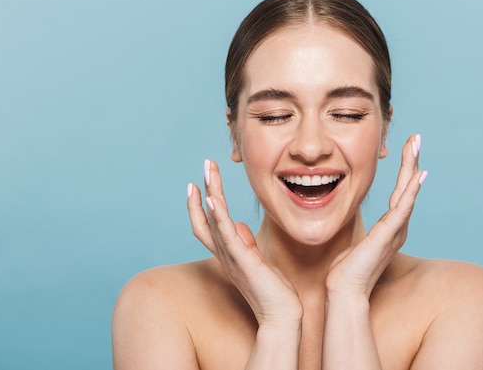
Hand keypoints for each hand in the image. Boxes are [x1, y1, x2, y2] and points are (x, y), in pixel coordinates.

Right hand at [187, 159, 302, 326]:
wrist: (282, 317)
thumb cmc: (274, 291)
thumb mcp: (259, 262)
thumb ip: (247, 244)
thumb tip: (240, 227)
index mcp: (228, 254)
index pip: (207, 225)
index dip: (200, 204)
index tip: (199, 183)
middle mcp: (224, 255)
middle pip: (204, 218)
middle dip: (203, 190)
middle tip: (205, 164)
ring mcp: (231, 258)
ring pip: (213, 221)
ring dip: (209, 193)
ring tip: (207, 171)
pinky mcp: (242, 262)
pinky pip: (226, 236)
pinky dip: (218, 217)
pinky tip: (213, 199)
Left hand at [325, 134, 426, 297]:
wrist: (344, 291)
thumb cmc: (345, 271)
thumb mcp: (354, 241)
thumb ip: (359, 228)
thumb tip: (347, 214)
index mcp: (389, 228)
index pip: (398, 193)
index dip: (403, 171)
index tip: (404, 150)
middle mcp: (397, 228)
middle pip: (407, 188)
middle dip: (411, 162)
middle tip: (415, 138)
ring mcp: (395, 231)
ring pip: (408, 192)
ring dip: (412, 167)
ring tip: (415, 145)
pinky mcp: (389, 235)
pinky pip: (403, 208)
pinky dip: (412, 190)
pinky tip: (418, 174)